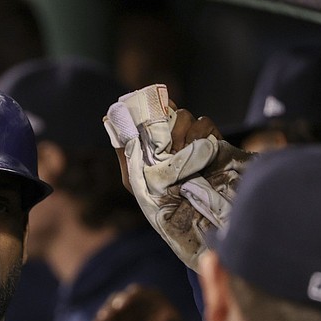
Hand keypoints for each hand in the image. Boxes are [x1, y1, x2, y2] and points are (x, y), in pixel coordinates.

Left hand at [103, 84, 252, 270]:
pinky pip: (204, 123)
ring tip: (176, 151)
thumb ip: (125, 153)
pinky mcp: (213, 141)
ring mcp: (194, 136)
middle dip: (163, 118)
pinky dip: (196, 133)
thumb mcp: (136, 180)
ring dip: (178, 130)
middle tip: (160, 136)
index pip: (153, 110)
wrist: (193, 216)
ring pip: (185, 115)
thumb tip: (107, 121)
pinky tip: (191, 149)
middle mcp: (176, 134)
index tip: (143, 108)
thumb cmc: (161, 199)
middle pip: (169, 108)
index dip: (149, 105)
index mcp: (158, 140)